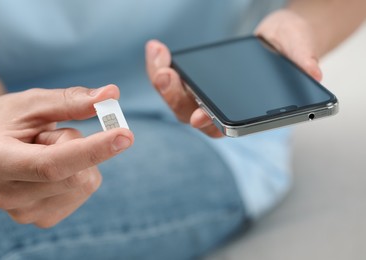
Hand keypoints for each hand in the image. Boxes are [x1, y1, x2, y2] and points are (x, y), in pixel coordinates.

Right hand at [0, 85, 133, 227]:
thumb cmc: (9, 119)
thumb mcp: (33, 103)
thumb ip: (71, 100)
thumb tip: (112, 94)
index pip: (52, 164)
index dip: (93, 150)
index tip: (126, 135)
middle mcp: (8, 196)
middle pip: (78, 177)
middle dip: (80, 146)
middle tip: (52, 134)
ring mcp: (25, 213)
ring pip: (86, 185)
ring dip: (80, 160)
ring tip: (46, 151)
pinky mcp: (43, 219)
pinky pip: (84, 193)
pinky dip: (80, 174)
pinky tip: (52, 168)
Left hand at [146, 10, 323, 137]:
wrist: (278, 38)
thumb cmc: (289, 46)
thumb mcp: (298, 44)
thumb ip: (303, 57)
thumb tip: (314, 71)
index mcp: (247, 111)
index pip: (226, 126)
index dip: (211, 123)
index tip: (199, 115)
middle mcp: (223, 108)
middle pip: (192, 114)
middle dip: (174, 96)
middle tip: (166, 73)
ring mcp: (207, 95)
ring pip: (177, 98)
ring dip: (162, 80)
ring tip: (158, 53)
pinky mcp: (197, 81)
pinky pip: (174, 80)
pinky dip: (161, 66)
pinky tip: (157, 48)